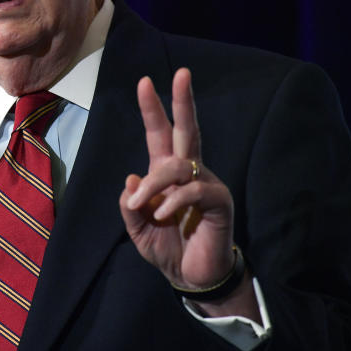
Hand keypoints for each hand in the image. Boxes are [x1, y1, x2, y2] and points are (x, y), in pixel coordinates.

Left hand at [118, 68, 236, 290]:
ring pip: (179, 165)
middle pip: (187, 128)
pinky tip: (164, 216)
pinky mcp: (219, 201)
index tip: (144, 81)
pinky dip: (174, 201)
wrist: (191, 277)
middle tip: (181, 73)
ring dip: (154, 183)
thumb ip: (130, 205)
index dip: (152, 109)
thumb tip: (131, 178)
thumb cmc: (166, 248)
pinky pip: (194, 190)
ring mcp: (205, 184)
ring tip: (144, 205)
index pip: (159, 133)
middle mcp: (188, 171)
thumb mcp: (137, 228)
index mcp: (165, 172)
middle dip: (183, 101)